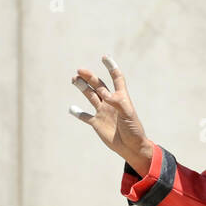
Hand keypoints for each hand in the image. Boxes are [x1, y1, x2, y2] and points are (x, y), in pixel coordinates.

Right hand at [69, 55, 152, 172]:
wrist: (132, 147)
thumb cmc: (133, 129)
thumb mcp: (128, 114)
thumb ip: (117, 102)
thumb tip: (104, 94)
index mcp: (120, 97)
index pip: (116, 78)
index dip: (111, 67)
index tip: (104, 58)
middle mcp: (110, 102)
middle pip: (98, 85)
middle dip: (89, 77)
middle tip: (79, 71)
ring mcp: (103, 112)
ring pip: (90, 96)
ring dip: (82, 88)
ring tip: (74, 80)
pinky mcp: (97, 123)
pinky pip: (85, 116)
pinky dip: (78, 113)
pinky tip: (72, 108)